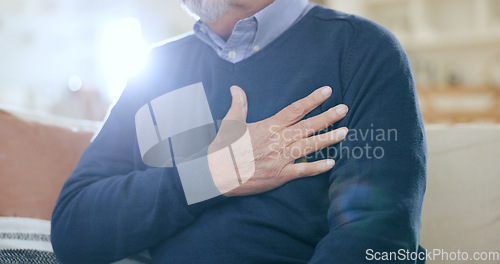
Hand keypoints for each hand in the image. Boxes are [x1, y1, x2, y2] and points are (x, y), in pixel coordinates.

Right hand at [207, 85, 347, 196]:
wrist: (217, 174)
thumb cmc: (224, 149)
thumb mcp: (230, 123)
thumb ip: (239, 105)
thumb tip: (236, 88)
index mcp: (269, 126)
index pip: (295, 109)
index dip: (312, 100)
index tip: (327, 91)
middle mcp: (278, 140)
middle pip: (307, 126)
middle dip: (327, 117)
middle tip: (344, 109)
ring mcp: (281, 158)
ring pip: (309, 146)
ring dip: (328, 139)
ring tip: (345, 132)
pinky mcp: (280, 175)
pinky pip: (303, 171)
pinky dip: (317, 167)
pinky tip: (331, 163)